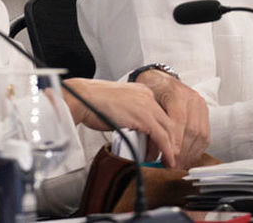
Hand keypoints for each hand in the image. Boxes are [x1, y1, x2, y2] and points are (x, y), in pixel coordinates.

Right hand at [61, 77, 181, 167]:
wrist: (83, 99)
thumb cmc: (93, 103)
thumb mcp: (118, 107)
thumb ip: (130, 116)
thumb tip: (134, 132)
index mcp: (142, 92)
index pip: (160, 114)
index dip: (163, 131)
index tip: (161, 144)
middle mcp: (148, 96)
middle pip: (166, 122)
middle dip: (169, 141)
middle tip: (168, 156)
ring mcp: (147, 106)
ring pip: (167, 130)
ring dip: (168, 148)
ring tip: (165, 160)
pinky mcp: (144, 117)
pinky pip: (161, 136)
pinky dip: (166, 150)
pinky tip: (166, 158)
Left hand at [132, 69, 210, 167]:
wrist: (159, 78)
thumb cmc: (150, 90)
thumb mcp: (146, 103)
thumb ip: (151, 124)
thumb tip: (153, 152)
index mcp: (176, 93)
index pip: (179, 121)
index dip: (175, 143)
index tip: (168, 159)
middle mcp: (192, 98)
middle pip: (193, 130)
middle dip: (183, 153)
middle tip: (172, 167)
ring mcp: (201, 105)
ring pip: (201, 135)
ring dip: (191, 154)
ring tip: (179, 165)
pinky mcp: (205, 112)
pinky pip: (205, 135)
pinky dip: (197, 149)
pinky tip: (187, 158)